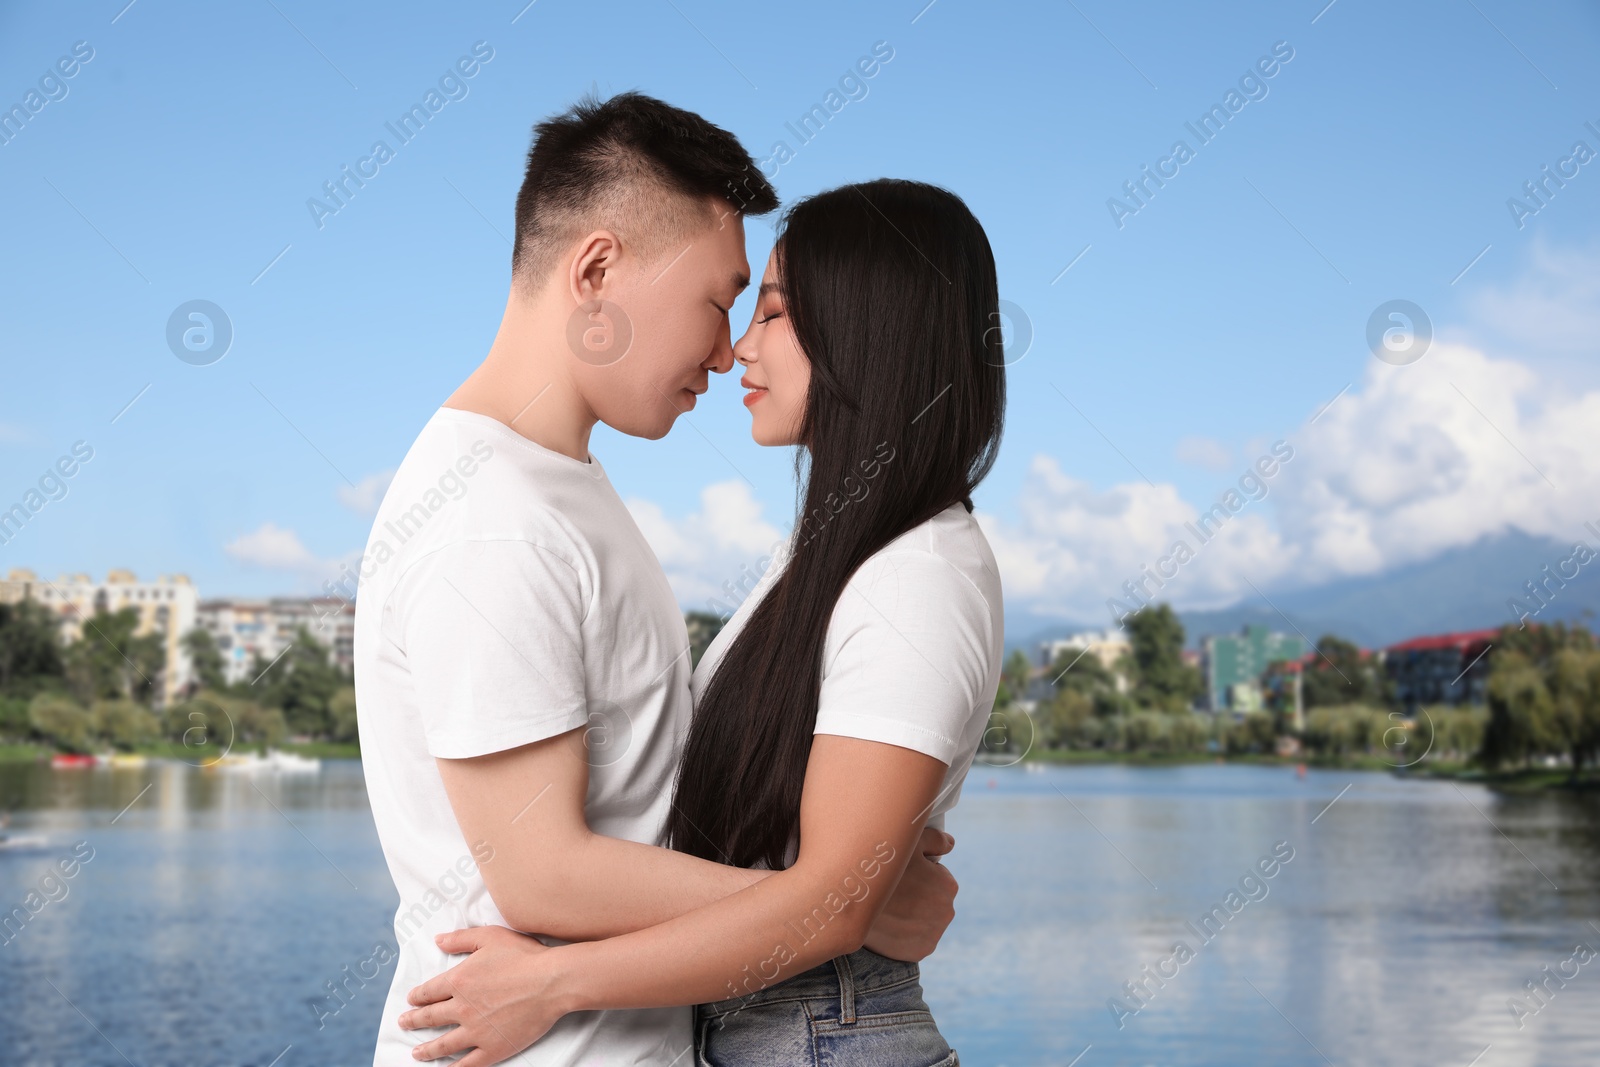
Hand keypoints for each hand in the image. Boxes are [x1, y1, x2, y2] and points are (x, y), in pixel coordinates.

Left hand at [398, 926, 568, 1065]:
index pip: (429, 991)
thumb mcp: (490, 937)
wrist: (551, 982)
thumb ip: (461, 938)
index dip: (417, 996)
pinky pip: (467, 1064)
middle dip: (414, 1021)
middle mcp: (462, 1008)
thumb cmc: (524, 956)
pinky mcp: (492, 1048)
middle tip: (404, 1023)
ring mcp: (476, 1031)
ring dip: (427, 1049)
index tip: (411, 1000)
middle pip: (431, 1017)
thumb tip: (438, 940)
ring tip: (416, 1053)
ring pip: (444, 1044)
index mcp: (459, 981)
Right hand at [863, 826, 957, 961]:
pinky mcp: (921, 950)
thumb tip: (951, 844)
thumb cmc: (882, 867)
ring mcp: (934, 934)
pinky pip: (916, 939)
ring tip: (890, 908)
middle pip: (933, 898)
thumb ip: (935, 839)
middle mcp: (947, 912)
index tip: (901, 875)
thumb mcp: (909, 842)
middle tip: (894, 891)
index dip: (918, 872)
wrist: (853, 904)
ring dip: (913, 914)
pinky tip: (891, 924)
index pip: (937, 875)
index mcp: (948, 885)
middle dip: (918, 894)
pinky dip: (906, 934)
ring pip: (925, 919)